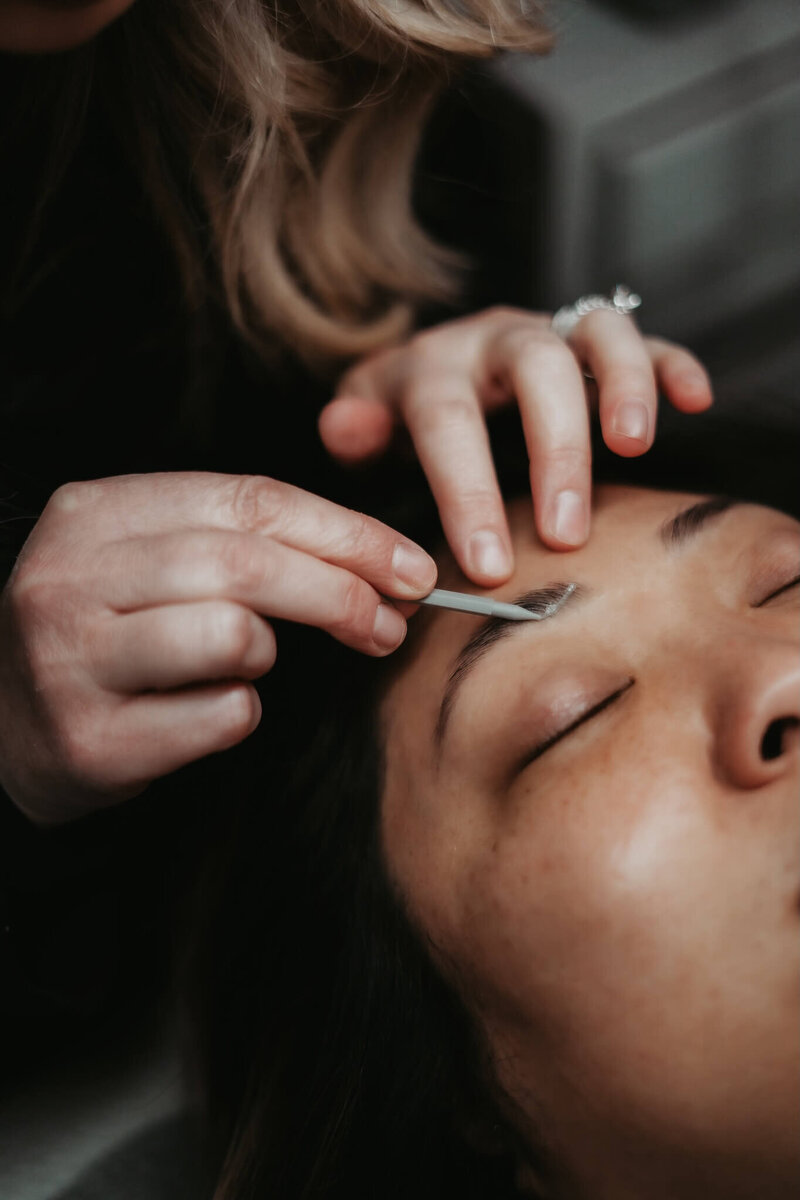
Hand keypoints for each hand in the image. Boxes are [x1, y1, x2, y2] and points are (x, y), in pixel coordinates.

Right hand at [0, 472, 435, 824]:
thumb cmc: (104, 634)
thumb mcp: (149, 561)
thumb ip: (238, 542)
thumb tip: (379, 563)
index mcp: (96, 512)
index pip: (251, 500)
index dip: (348, 534)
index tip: (411, 568)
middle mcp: (71, 577)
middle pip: (247, 562)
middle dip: (340, 593)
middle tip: (390, 624)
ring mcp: (69, 659)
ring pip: (232, 634)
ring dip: (268, 653)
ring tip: (247, 663)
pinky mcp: (86, 739)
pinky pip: (218, 717)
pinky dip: (238, 714)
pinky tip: (206, 712)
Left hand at [318, 306, 711, 582]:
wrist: (439, 359)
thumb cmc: (406, 409)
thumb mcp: (366, 418)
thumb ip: (355, 430)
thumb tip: (343, 429)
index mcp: (433, 364)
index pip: (448, 419)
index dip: (466, 490)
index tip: (488, 564)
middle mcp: (496, 336)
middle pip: (535, 368)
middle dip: (555, 449)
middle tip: (567, 534)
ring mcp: (551, 330)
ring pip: (596, 332)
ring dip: (622, 385)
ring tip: (634, 448)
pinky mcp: (596, 340)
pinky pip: (644, 334)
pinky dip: (671, 363)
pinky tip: (695, 401)